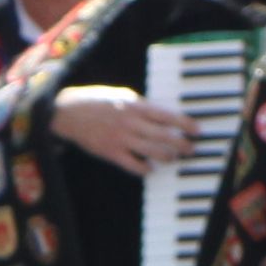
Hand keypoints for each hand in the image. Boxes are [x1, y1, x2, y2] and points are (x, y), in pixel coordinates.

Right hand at [50, 86, 194, 172]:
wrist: (67, 112)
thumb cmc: (95, 101)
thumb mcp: (120, 95)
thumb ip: (139, 105)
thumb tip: (160, 115)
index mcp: (134, 105)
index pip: (167, 115)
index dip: (185, 123)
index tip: (197, 130)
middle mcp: (130, 122)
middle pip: (164, 136)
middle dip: (182, 144)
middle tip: (191, 149)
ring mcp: (120, 138)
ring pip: (152, 151)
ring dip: (167, 156)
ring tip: (174, 158)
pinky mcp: (110, 152)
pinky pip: (133, 165)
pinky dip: (145, 169)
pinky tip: (151, 170)